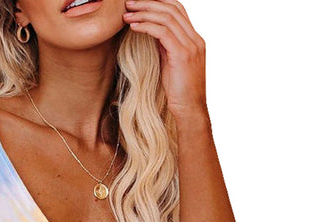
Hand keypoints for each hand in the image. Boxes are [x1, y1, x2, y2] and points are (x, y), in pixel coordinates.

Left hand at [122, 0, 207, 119]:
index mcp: (194, 40)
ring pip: (167, 17)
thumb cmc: (179, 92)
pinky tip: (133, 26)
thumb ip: (165, 47)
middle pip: (172, 8)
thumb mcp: (171, 64)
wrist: (190, 110)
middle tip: (129, 3)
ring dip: (144, 13)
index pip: (178, 10)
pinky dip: (146, 26)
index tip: (139, 3)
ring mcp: (190, 46)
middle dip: (149, 3)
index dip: (158, 2)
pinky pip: (163, 32)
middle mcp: (195, 39)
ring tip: (127, 14)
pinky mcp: (182, 55)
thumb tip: (152, 34)